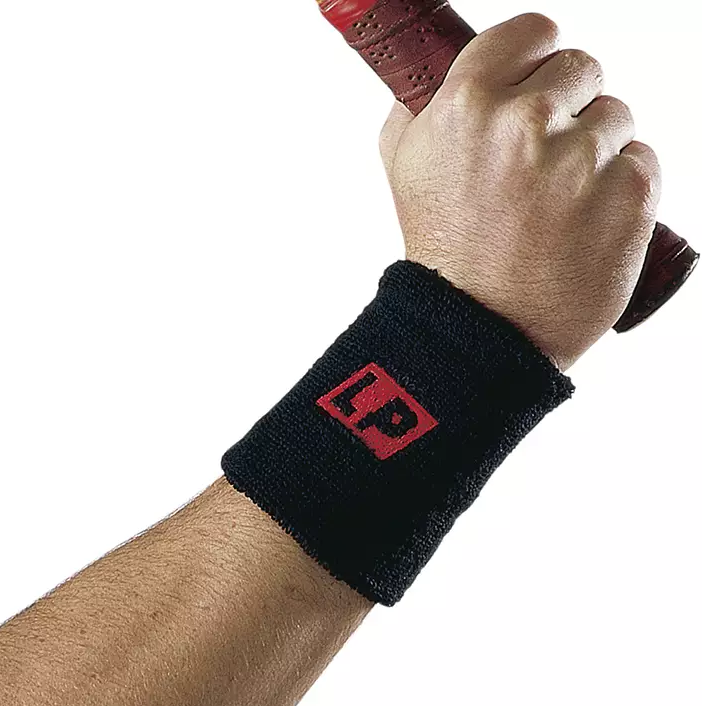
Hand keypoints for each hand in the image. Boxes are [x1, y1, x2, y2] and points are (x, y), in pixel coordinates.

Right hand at [378, 13, 659, 369]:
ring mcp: (582, 159)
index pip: (532, 33)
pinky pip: (642, 159)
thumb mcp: (404, 171)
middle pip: (581, 69)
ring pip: (616, 115)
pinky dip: (622, 186)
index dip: (535, 59)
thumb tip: (431, 80)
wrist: (480, 330)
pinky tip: (586, 222)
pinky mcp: (631, 194)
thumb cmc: (443, 255)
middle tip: (542, 161)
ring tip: (560, 203)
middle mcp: (526, 123)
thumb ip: (418, 111)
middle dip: (567, 107)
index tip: (535, 84)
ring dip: (595, 149)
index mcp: (466, 105)